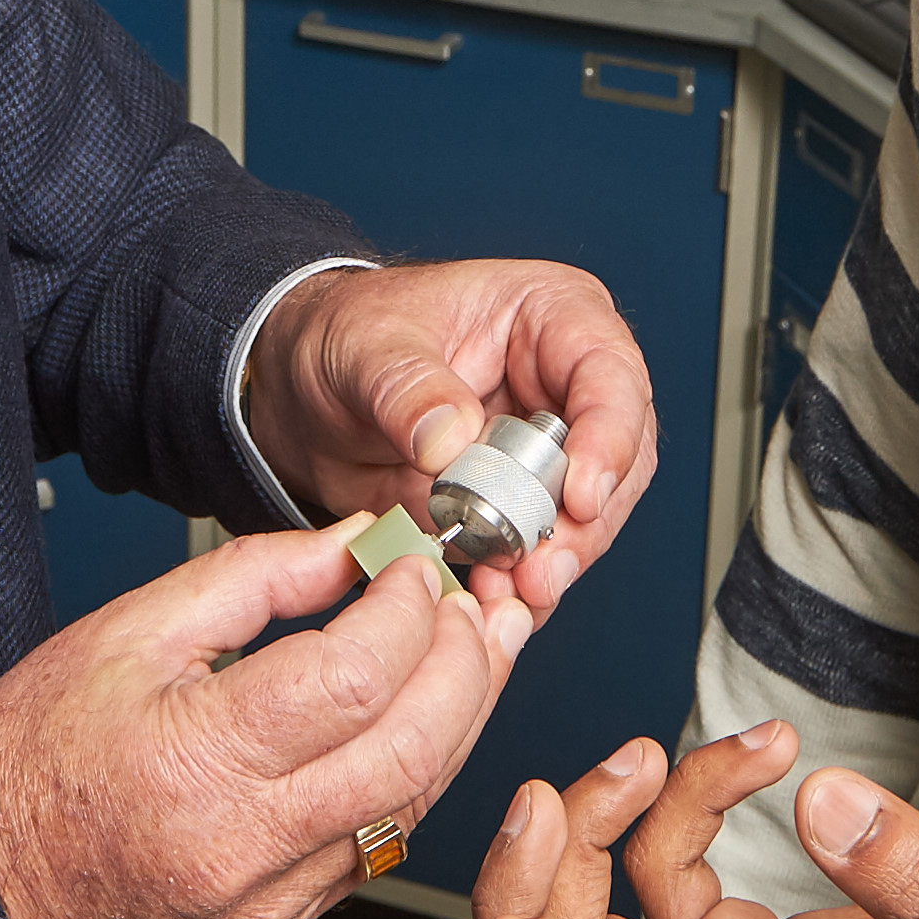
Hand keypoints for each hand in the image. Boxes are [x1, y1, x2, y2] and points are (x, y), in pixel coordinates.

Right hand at [0, 522, 526, 918]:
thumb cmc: (26, 760)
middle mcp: (241, 843)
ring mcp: (264, 900)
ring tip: (469, 659)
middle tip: (472, 611)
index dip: (407, 612)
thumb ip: (253, 579)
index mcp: (196, 757)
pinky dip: (409, 786)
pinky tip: (414, 733)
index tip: (415, 570)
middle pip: (408, 751)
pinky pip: (371, 855)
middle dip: (462, 670)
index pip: (352, 678)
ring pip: (409, 811)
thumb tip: (353, 545)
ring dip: (457, 728)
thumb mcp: (125, 632)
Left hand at [242, 258, 655, 620]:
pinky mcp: (514, 509)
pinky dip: (516, 586)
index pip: (611, 375)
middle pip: (618, 461)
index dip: (610, 440)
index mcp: (549, 317)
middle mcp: (562, 387)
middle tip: (542, 568)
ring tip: (508, 592)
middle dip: (585, 524)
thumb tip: (453, 436)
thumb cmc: (343, 336)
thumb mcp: (364, 346)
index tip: (581, 498)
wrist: (300, 394)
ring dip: (554, 564)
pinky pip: (536, 556)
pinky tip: (486, 601)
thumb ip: (408, 387)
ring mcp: (543, 455)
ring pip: (586, 520)